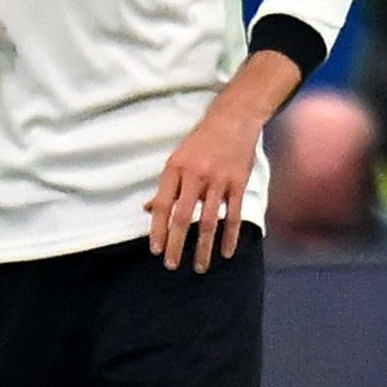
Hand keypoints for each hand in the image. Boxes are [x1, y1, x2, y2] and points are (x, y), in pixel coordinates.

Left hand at [145, 109, 261, 273]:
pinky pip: (234, 215)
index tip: (155, 250)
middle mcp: (195, 175)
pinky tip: (226, 252)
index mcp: (175, 168)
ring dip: (202, 247)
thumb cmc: (201, 140)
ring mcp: (218, 180)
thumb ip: (166, 186)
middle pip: (182, 217)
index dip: (157, 229)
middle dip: (175, 244)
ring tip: (198, 267)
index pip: (162, 205)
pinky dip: (230, 236)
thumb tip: (148, 210)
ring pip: (209, 221)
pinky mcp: (238, 183)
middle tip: (171, 265)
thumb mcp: (177, 158)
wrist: (233, 119)